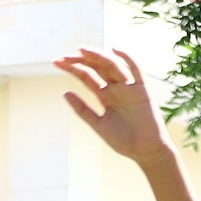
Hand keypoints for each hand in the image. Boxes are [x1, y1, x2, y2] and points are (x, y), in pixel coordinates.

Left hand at [55, 47, 167, 163]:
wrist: (145, 151)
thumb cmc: (123, 140)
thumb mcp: (98, 124)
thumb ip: (83, 109)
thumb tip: (64, 93)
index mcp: (105, 95)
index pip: (87, 76)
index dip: (72, 68)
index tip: (56, 62)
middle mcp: (116, 87)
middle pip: (97, 67)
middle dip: (80, 60)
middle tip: (63, 57)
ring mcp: (128, 86)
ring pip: (112, 65)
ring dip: (97, 56)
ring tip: (81, 50)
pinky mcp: (142, 89)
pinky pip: (136, 69)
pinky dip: (127, 58)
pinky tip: (114, 49)